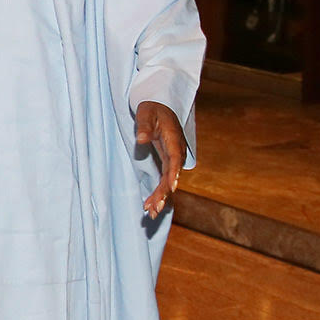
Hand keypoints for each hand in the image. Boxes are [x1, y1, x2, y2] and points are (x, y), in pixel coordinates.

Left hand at [137, 100, 184, 218]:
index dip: (173, 175)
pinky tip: (150, 205)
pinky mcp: (167, 163)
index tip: (171, 188)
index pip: (175, 161)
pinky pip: (164, 180)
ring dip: (161, 197)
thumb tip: (142, 139)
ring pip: (168, 182)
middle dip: (164, 193)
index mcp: (174, 141)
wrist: (159, 106)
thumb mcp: (146, 114)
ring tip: (151, 213)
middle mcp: (177, 153)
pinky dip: (159, 193)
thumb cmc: (153, 109)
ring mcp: (172, 160)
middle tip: (155, 209)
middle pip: (172, 176)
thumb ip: (144, 127)